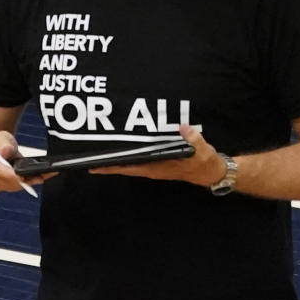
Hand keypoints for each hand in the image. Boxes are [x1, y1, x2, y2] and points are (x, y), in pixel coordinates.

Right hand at [0, 131, 49, 192]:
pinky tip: (46, 175)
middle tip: (44, 174)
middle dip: (27, 179)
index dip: (11, 175)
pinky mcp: (7, 187)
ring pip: (17, 186)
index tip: (22, 176)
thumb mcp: (0, 137)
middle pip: (10, 182)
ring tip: (49, 172)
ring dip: (33, 180)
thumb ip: (3, 143)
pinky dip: (33, 181)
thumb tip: (6, 151)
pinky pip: (21, 186)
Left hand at [90, 124, 225, 186]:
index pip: (129, 167)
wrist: (211, 171)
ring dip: (116, 157)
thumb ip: (194, 140)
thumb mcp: (203, 151)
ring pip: (130, 162)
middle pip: (124, 165)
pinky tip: (122, 145)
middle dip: (107, 162)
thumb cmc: (204, 163)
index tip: (94, 165)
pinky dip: (128, 152)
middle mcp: (152, 168)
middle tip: (87, 156)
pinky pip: (138, 157)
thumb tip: (183, 128)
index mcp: (157, 167)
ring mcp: (154, 165)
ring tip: (100, 150)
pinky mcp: (158, 161)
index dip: (112, 166)